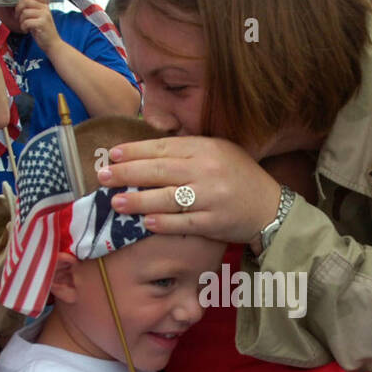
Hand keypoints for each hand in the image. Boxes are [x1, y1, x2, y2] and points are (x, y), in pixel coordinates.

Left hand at [16, 0, 58, 52]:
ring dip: (21, 21)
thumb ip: (32, 9)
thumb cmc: (43, 31)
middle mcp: (45, 9)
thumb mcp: (38, 17)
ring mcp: (44, 16)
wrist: (53, 44)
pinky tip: (26, 30)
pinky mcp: (42, 23)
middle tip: (17, 16)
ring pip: (25, 12)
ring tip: (24, 26)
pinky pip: (27, 21)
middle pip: (26, 1)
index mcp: (44, 6)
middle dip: (18, 9)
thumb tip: (19, 3)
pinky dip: (23, 27)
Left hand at [97, 136, 282, 242]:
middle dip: (126, 174)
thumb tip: (144, 151)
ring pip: (167, 198)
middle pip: (159, 171)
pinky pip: (183, 223)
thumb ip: (186, 149)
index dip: (134, 151)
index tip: (112, 155)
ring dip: (137, 201)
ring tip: (115, 203)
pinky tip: (145, 223)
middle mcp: (206, 170)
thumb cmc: (237, 176)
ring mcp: (211, 197)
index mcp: (205, 148)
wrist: (270, 206)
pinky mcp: (214, 222)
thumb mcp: (217, 151)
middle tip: (102, 177)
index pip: (163, 148)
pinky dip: (162, 223)